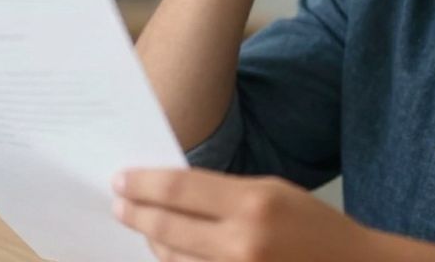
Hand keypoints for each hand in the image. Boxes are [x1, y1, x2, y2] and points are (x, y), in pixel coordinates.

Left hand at [114, 168, 377, 261]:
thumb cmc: (315, 228)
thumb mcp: (273, 192)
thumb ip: (223, 193)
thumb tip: (171, 190)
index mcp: (253, 204)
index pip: (179, 190)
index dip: (143, 184)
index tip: (121, 179)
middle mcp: (241, 243)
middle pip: (166, 227)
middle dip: (136, 213)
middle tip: (119, 203)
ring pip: (171, 259)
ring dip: (153, 241)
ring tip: (145, 226)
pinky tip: (169, 251)